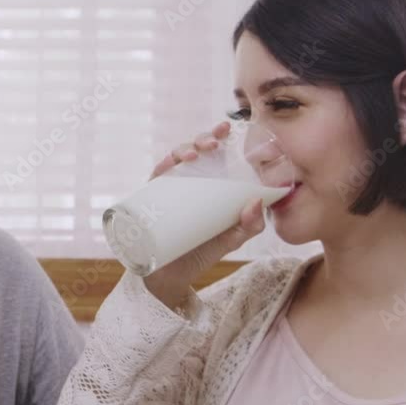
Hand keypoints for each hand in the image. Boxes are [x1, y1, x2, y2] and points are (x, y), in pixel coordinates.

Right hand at [143, 121, 266, 307]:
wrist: (172, 277)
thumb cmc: (203, 252)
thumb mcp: (232, 238)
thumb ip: (250, 226)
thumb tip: (255, 203)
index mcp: (207, 184)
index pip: (212, 153)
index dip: (216, 134)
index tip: (226, 127)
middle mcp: (186, 182)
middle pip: (193, 150)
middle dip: (202, 138)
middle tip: (214, 143)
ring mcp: (167, 191)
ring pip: (172, 159)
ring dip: (183, 149)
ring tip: (195, 154)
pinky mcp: (150, 202)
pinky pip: (154, 179)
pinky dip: (162, 167)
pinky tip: (170, 164)